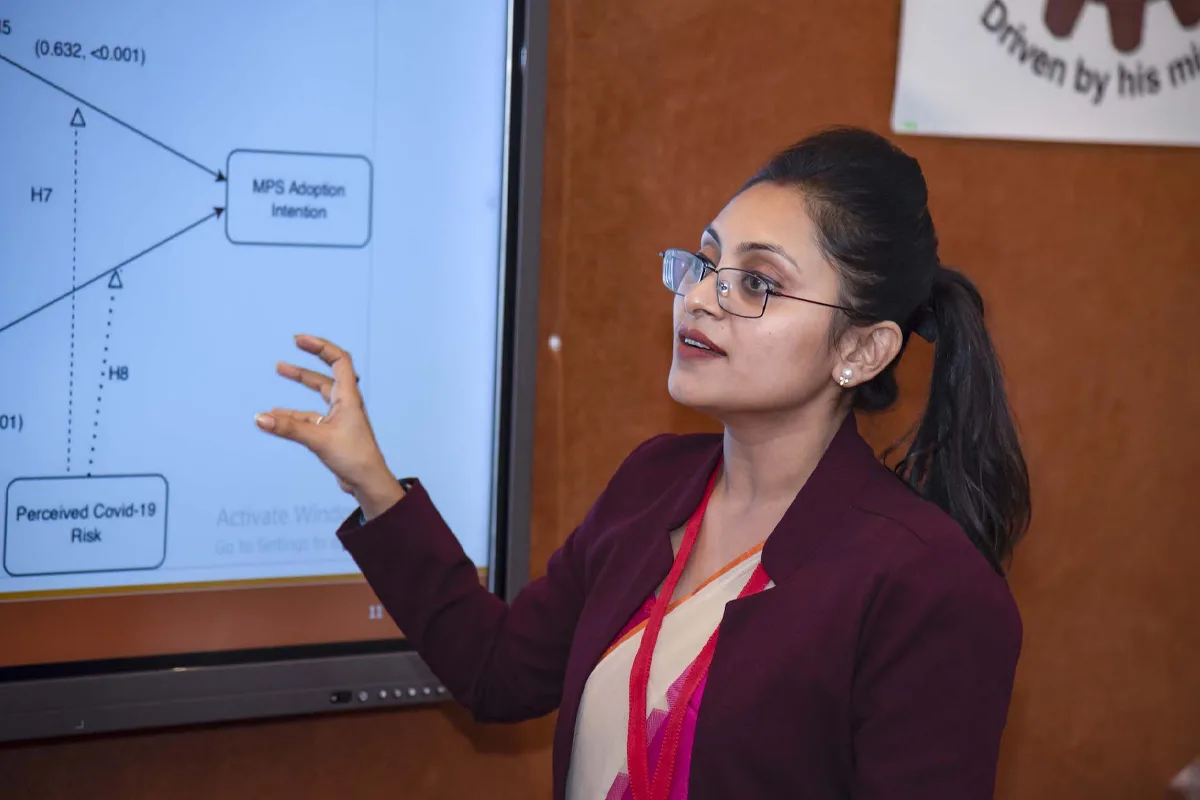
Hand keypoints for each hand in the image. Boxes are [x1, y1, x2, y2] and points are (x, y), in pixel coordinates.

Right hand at [255, 334, 405, 519]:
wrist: (368, 482)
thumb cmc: (353, 457)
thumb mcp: (318, 439)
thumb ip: (289, 428)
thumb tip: (260, 417)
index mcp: (349, 397)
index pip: (339, 360)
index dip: (320, 347)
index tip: (299, 340)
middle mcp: (346, 403)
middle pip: (326, 375)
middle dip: (306, 361)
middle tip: (288, 350)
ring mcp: (341, 418)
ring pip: (319, 394)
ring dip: (300, 383)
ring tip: (279, 369)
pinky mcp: (334, 432)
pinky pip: (312, 416)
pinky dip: (295, 413)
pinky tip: (277, 415)